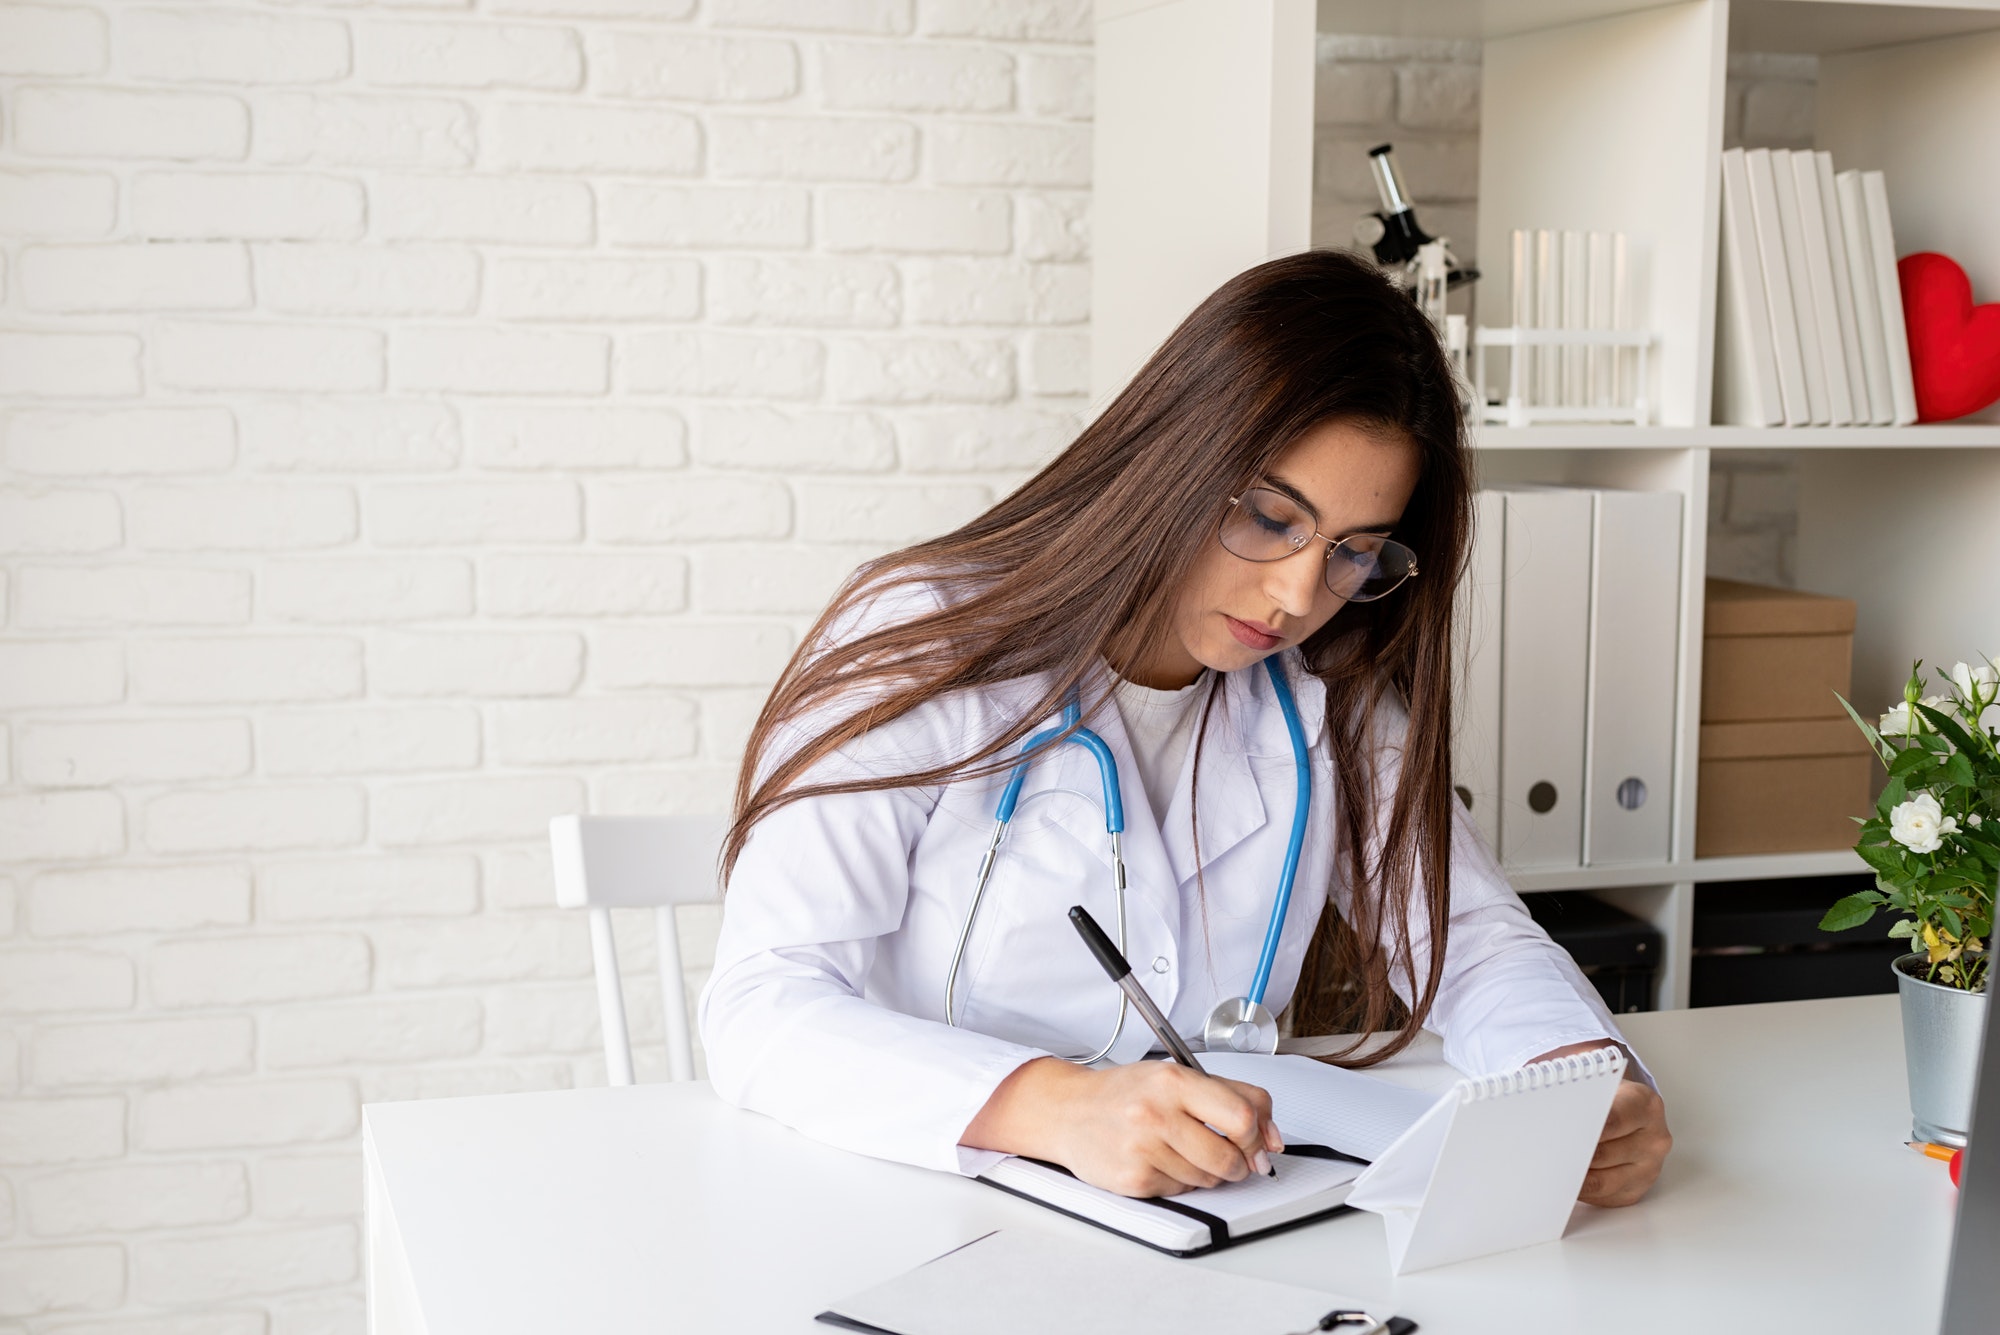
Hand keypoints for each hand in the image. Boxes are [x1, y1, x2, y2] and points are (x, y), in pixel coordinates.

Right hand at [960, 1057, 1283, 1197]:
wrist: (1068, 1111)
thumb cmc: (1125, 1093)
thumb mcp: (1177, 1077)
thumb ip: (1232, 1096)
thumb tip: (1273, 1138)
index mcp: (1173, 1081)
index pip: (1241, 1115)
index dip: (1260, 1136)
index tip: (1260, 1143)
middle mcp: (1156, 1113)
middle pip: (1228, 1156)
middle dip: (1238, 1163)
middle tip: (1229, 1156)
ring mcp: (1143, 1149)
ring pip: (1207, 1179)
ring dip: (1206, 1172)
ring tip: (1182, 1151)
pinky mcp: (1133, 1179)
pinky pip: (1181, 1191)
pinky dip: (1179, 1181)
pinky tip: (1160, 1161)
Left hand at [1531, 1041, 1671, 1206]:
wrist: (1628, 1111)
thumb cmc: (1606, 1098)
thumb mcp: (1596, 1084)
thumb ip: (1577, 1096)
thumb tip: (1539, 1110)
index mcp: (1644, 1105)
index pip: (1611, 1119)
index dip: (1580, 1129)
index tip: (1556, 1135)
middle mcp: (1654, 1138)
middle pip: (1603, 1154)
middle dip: (1569, 1156)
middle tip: (1540, 1156)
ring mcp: (1649, 1167)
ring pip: (1603, 1182)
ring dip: (1572, 1177)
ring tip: (1545, 1170)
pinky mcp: (1637, 1189)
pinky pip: (1604, 1198)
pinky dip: (1581, 1191)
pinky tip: (1564, 1180)